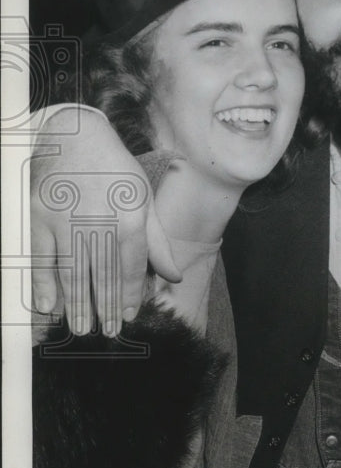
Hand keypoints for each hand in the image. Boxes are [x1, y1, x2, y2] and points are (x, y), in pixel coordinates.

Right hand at [30, 107, 179, 334]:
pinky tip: (49, 306)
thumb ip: (157, 241)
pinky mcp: (39, 216)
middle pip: (103, 274)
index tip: (129, 317)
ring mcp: (67, 220)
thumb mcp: (144, 198)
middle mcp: (101, 221)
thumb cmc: (114, 169)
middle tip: (107, 333)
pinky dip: (44, 283)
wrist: (74, 135)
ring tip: (81, 328)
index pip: (131, 267)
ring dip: (77, 303)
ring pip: (73, 271)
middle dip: (106, 307)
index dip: (130, 295)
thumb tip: (173, 275)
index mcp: (131, 216)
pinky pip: (42, 257)